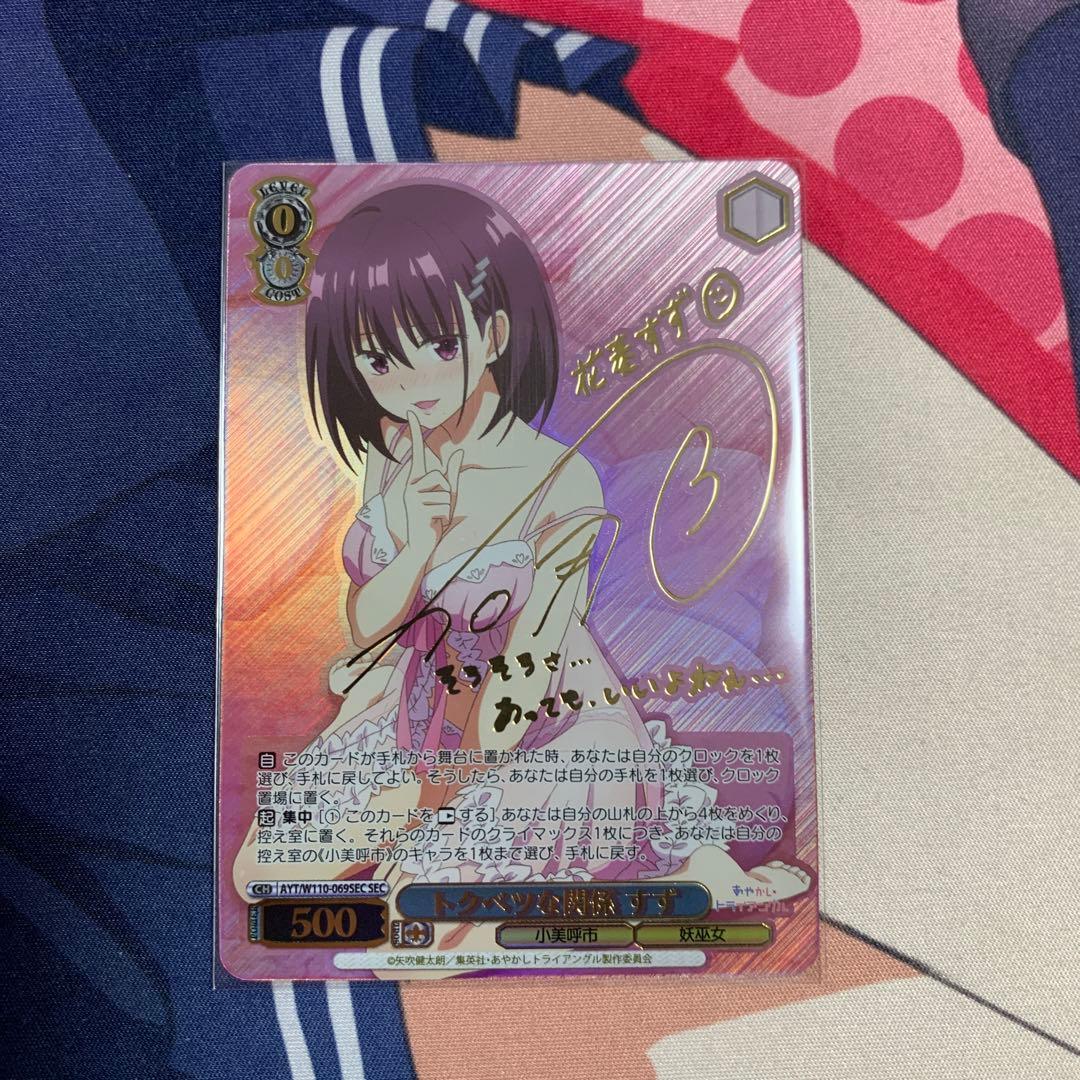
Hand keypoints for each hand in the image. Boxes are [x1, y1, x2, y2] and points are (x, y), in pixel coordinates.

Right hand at [402, 409, 462, 553]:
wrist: (421, 544)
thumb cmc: (434, 519)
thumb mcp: (448, 495)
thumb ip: (452, 474)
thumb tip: (459, 451)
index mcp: (417, 479)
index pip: (417, 452)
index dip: (415, 432)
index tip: (411, 412)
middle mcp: (410, 485)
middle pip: (441, 476)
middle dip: (447, 493)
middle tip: (438, 509)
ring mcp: (411, 496)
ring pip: (443, 491)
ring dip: (446, 507)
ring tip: (435, 517)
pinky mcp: (416, 508)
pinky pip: (442, 505)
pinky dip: (444, 516)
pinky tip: (434, 523)